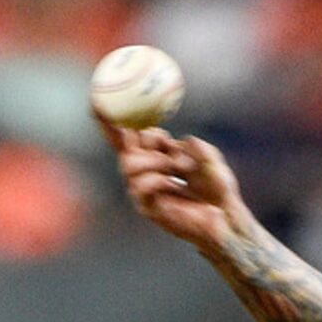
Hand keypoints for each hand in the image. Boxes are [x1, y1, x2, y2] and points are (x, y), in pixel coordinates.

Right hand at [97, 118, 250, 253]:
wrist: (225, 220)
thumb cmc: (217, 189)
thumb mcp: (212, 160)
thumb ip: (198, 147)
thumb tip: (185, 141)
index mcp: (153, 154)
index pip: (126, 134)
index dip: (109, 119)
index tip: (96, 100)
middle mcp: (143, 170)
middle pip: (124, 145)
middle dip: (147, 139)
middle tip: (168, 147)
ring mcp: (143, 190)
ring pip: (129, 164)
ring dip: (154, 161)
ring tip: (176, 168)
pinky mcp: (147, 208)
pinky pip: (140, 186)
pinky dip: (157, 180)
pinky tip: (172, 183)